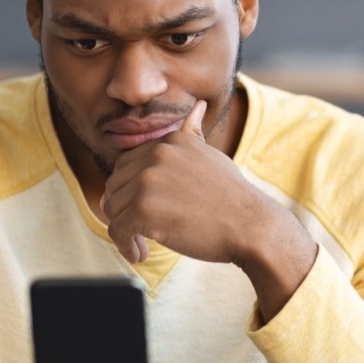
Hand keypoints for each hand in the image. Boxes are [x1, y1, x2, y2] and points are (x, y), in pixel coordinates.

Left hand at [100, 100, 265, 264]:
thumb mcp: (210, 155)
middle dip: (124, 210)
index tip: (145, 209)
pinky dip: (125, 247)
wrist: (251, 226)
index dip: (131, 191)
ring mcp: (148, 181)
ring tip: (142, 244)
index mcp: (169, 141)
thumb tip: (197, 107)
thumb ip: (193, 133)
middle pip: (114, 185)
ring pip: (112, 208)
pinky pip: (117, 230)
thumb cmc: (232, 197)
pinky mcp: (144, 209)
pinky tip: (140, 254)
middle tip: (141, 229)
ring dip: (124, 231)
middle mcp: (156, 155)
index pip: (126, 164)